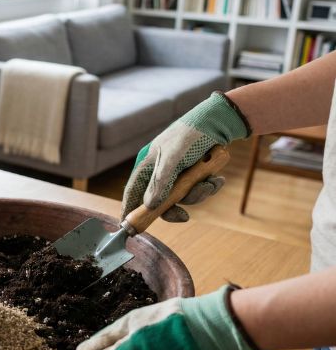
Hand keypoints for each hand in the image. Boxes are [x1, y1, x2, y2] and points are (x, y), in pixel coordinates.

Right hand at [120, 93, 248, 221]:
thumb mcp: (173, 158)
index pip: (133, 192)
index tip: (128, 227)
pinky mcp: (193, 173)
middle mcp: (160, 171)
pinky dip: (208, 187)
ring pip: (182, 197)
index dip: (129, 209)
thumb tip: (149, 206)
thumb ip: (161, 182)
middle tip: (184, 217)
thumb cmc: (191, 134)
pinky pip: (197, 190)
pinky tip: (217, 179)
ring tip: (210, 183)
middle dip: (174, 208)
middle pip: (159, 201)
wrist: (220, 122)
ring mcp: (177, 173)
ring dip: (198, 194)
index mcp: (148, 165)